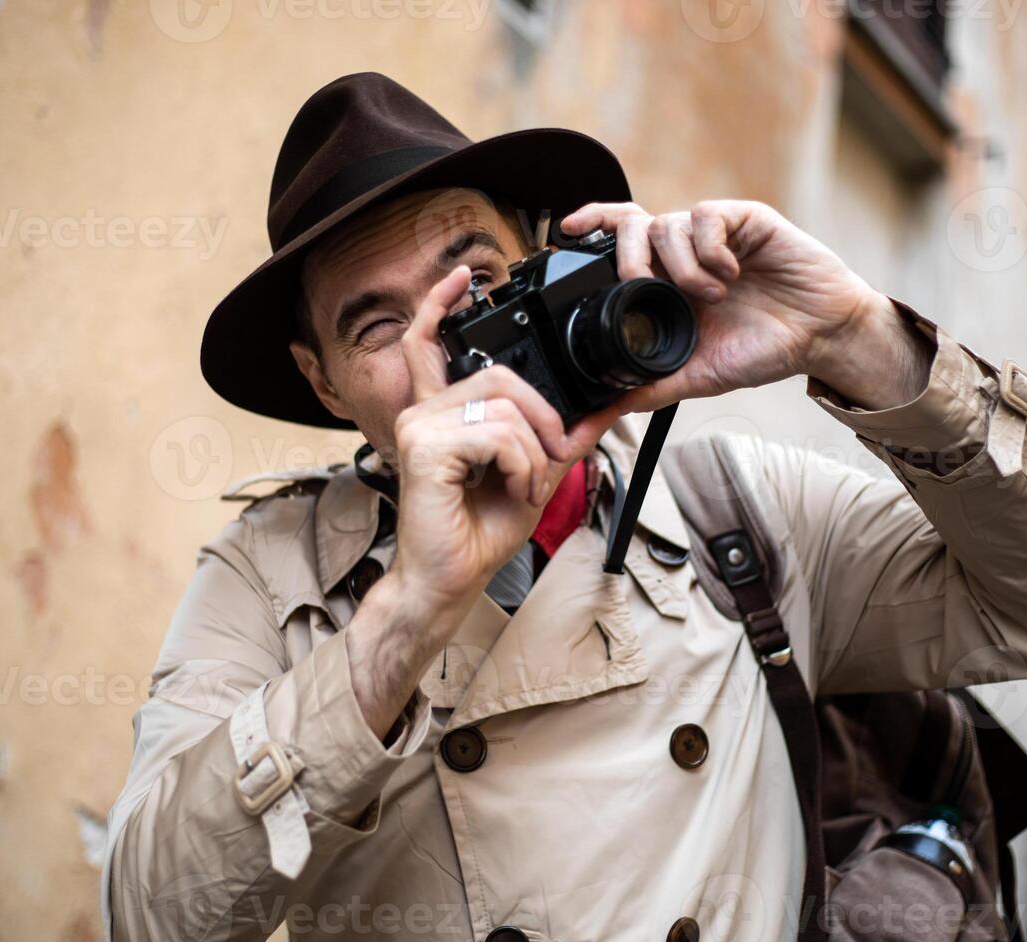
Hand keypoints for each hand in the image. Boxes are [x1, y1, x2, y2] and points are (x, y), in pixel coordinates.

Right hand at [389, 265, 619, 610]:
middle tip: (551, 456)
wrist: (450, 579)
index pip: (428, 342)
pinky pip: (497, 434)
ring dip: (533, 450)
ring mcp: (420, 426)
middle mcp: (424, 411)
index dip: (443, 303)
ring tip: (526, 485)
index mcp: (441, 413)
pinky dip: (521, 465)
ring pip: (504, 406)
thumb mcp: (533, 474)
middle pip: (499, 375)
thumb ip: (561, 437)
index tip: (466, 277)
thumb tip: (606, 407)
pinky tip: (515, 489)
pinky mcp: (425, 447)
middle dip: (542, 415)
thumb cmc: (477, 534)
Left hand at [559, 200, 930, 410]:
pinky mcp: (744, 219)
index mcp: (665, 282)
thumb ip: (646, 389)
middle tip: (643, 286)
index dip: (592, 226)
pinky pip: (706, 217)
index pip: (617, 241)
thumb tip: (598, 416)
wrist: (821, 337)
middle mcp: (684, 252)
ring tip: (712, 296)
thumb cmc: (761, 350)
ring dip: (680, 265)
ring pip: (667, 224)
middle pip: (632, 224)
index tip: (566, 231)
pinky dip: (710, 249)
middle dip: (628, 255)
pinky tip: (730, 275)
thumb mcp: (694, 376)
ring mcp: (713, 233)